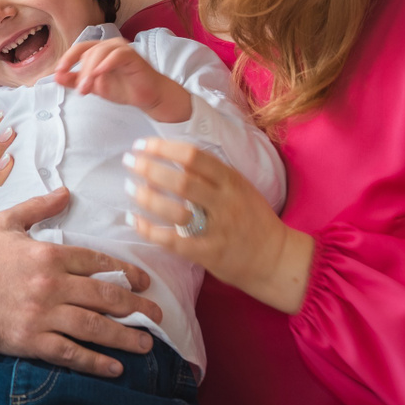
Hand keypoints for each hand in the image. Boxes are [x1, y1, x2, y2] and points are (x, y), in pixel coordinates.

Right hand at [0, 188, 164, 377]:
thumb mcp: (7, 222)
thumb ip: (40, 208)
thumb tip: (66, 192)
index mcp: (48, 253)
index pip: (98, 262)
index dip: (127, 273)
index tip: (145, 282)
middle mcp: (50, 284)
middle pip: (105, 296)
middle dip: (137, 307)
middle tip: (157, 315)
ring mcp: (41, 314)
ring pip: (94, 326)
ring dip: (126, 337)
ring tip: (146, 344)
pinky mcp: (29, 340)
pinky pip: (70, 353)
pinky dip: (96, 362)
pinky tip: (115, 368)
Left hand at [53, 36, 191, 122]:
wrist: (147, 96)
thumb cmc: (123, 88)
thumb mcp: (94, 86)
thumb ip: (76, 81)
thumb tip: (56, 77)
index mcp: (99, 50)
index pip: (78, 49)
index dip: (67, 59)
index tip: (58, 72)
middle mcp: (109, 45)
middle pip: (88, 53)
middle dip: (81, 73)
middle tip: (81, 91)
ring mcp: (121, 48)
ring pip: (99, 53)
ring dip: (90, 71)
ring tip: (88, 89)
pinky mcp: (133, 55)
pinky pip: (117, 55)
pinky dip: (106, 63)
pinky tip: (100, 73)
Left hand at [123, 137, 312, 314]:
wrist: (275, 259)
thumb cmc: (252, 219)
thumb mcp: (239, 187)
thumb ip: (211, 173)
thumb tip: (172, 155)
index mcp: (231, 181)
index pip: (194, 156)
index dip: (163, 148)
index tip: (142, 144)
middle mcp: (225, 202)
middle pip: (181, 180)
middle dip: (149, 168)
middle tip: (129, 161)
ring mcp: (217, 229)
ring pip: (175, 210)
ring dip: (146, 197)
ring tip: (129, 187)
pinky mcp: (208, 253)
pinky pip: (172, 240)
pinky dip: (149, 229)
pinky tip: (133, 219)